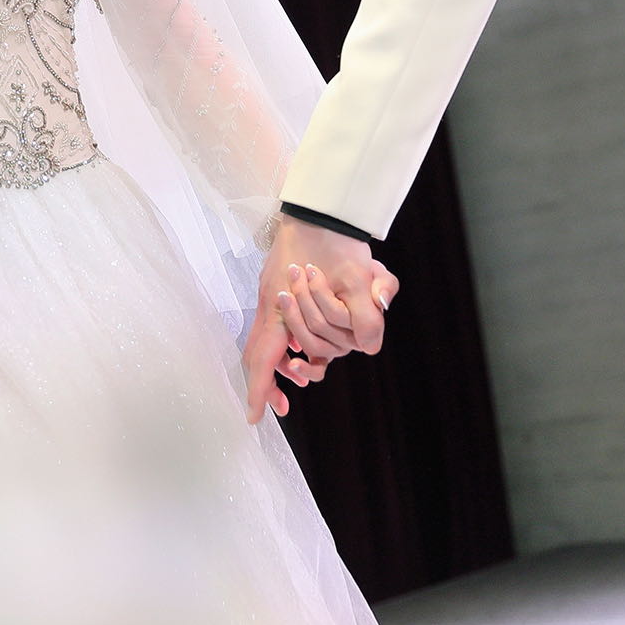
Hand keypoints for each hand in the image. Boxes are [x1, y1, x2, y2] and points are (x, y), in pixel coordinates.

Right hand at [240, 216, 399, 423]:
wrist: (320, 206)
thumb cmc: (335, 238)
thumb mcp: (360, 277)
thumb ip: (367, 313)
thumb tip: (371, 346)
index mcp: (281, 305)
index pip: (263, 356)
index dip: (258, 389)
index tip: (253, 418)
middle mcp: (270, 305)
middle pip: (259, 353)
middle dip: (268, 383)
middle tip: (285, 403)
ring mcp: (271, 297)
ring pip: (268, 341)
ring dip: (282, 362)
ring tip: (303, 373)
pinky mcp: (277, 289)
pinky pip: (277, 326)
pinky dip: (288, 341)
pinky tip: (306, 343)